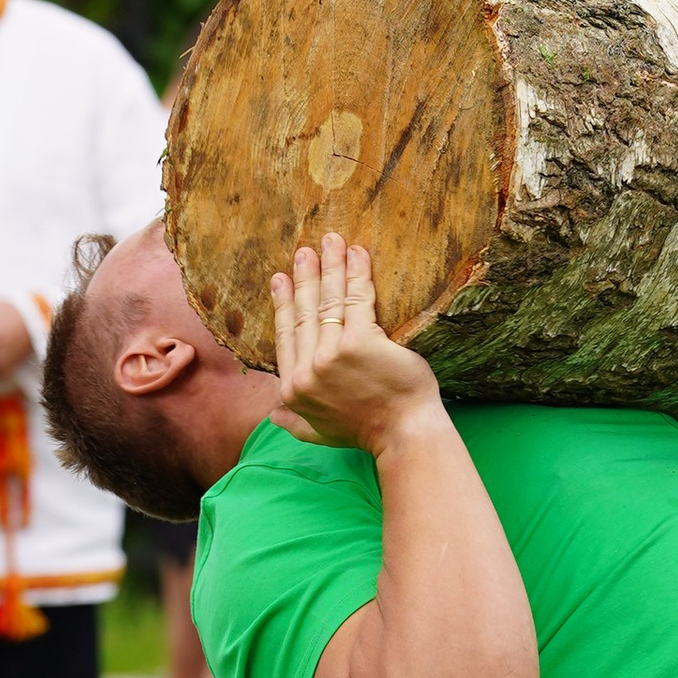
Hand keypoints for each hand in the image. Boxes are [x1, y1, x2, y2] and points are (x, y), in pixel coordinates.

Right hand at [268, 235, 442, 457]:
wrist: (403, 436)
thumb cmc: (367, 434)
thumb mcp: (319, 434)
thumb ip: (295, 422)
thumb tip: (274, 414)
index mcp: (294, 389)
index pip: (285, 336)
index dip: (283, 305)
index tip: (280, 281)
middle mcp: (307, 370)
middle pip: (305, 312)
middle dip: (304, 277)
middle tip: (304, 251)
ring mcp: (331, 355)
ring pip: (329, 301)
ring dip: (330, 266)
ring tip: (331, 241)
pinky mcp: (361, 343)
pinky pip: (357, 299)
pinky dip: (357, 273)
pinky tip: (358, 254)